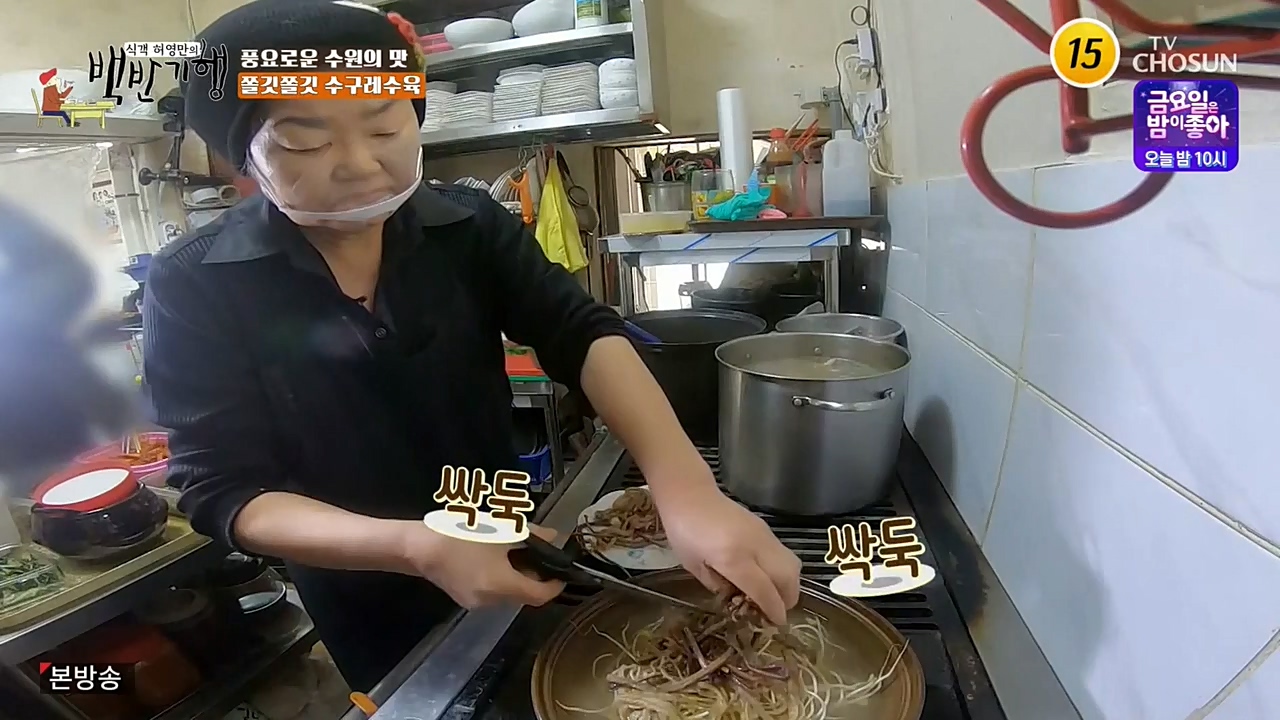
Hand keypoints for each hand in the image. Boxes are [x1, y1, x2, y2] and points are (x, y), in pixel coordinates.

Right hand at [397, 522, 564, 609]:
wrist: (418, 545)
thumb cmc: (461, 534)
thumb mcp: (501, 529)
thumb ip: (532, 535)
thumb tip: (554, 537)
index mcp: (501, 586)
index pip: (540, 596)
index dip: (554, 584)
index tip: (561, 571)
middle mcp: (490, 602)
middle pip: (524, 595)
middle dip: (535, 576)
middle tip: (538, 554)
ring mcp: (475, 603)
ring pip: (508, 593)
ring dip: (517, 576)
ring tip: (515, 551)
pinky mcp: (463, 598)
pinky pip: (491, 592)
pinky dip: (500, 578)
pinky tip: (493, 558)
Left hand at [650, 463, 801, 624]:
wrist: (690, 494)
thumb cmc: (684, 532)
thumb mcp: (695, 567)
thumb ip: (720, 586)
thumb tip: (741, 599)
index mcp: (733, 558)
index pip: (764, 590)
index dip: (774, 610)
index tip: (776, 623)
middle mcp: (754, 546)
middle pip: (787, 577)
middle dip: (788, 599)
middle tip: (777, 610)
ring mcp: (764, 534)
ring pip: (792, 564)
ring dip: (789, 584)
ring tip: (774, 594)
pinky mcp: (765, 528)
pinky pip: (783, 553)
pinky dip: (783, 569)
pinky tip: (766, 575)